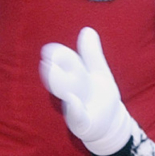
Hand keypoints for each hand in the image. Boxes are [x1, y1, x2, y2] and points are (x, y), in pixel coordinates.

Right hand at [39, 27, 130, 155]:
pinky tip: (72, 100)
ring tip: (52, 74)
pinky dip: (75, 110)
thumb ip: (91, 54)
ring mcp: (77, 110)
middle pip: (63, 81)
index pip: (67, 65)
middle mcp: (72, 94)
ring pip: (67, 97)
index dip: (59, 57)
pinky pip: (79, 118)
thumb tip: (87, 29)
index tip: (48, 49)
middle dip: (54, 71)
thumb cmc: (99, 95)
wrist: (109, 126)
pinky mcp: (85, 125)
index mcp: (76, 78)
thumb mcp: (98, 72)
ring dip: (59, 86)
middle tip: (44, 59)